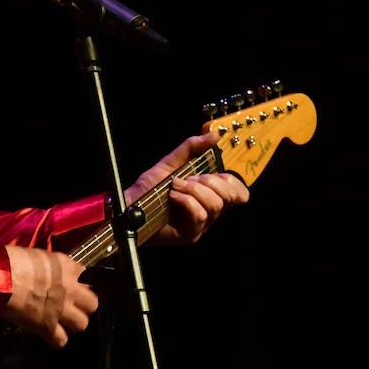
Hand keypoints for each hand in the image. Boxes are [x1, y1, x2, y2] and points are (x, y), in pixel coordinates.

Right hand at [2, 245, 99, 348]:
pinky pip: (61, 341)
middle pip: (92, 304)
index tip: (73, 287)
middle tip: (72, 307)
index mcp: (67, 267)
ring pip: (82, 324)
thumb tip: (50, 274)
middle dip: (84, 307)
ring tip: (62, 322)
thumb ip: (51, 267)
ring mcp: (60, 309)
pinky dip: (56, 340)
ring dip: (72, 324)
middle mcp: (69, 289)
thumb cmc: (12, 261)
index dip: (80, 284)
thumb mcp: (38, 256)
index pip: (87, 277)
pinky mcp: (47, 326)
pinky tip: (49, 335)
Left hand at [125, 133, 248, 245]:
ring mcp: (202, 224)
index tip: (217, 172)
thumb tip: (214, 135)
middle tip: (188, 178)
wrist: (129, 206)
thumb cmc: (150, 188)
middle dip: (211, 181)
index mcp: (210, 194)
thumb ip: (192, 148)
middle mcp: (209, 210)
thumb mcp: (172, 163)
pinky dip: (185, 201)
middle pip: (232, 197)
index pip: (239, 193)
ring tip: (175, 186)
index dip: (233, 181)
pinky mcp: (191, 234)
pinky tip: (173, 198)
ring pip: (215, 204)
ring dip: (193, 190)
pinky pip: (199, 214)